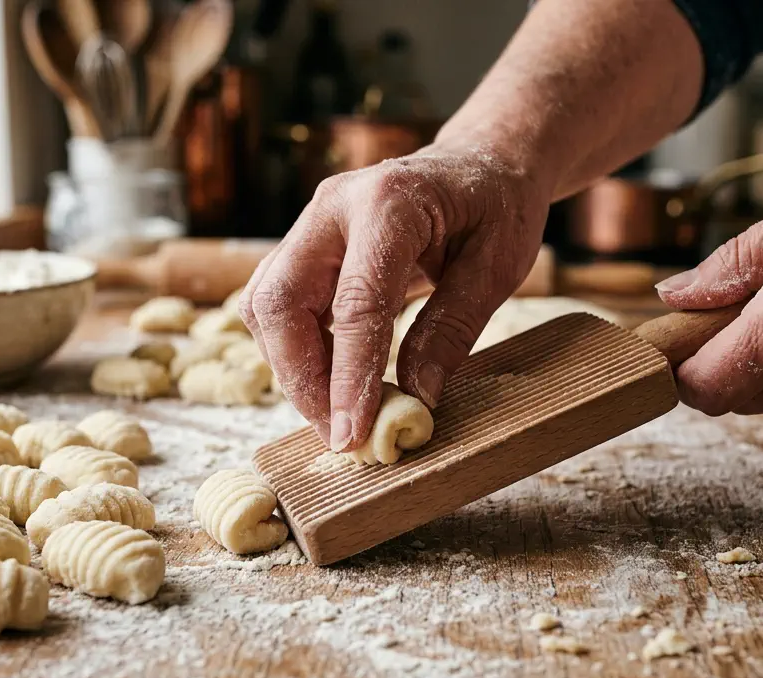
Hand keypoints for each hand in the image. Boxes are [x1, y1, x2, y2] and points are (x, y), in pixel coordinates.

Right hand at [238, 147, 548, 449]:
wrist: (480, 159)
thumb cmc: (496, 205)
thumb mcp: (497, 267)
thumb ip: (452, 328)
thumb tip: (415, 398)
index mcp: (389, 202)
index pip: (353, 303)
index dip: (348, 376)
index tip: (352, 433)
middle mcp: (332, 207)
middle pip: (278, 302)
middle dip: (300, 378)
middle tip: (339, 432)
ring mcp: (310, 224)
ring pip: (265, 307)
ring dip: (294, 368)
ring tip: (339, 412)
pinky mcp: (303, 246)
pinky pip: (277, 305)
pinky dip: (297, 351)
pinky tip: (333, 380)